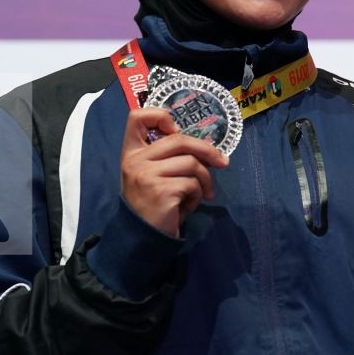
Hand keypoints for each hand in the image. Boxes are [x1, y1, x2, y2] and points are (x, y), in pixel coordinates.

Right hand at [120, 107, 228, 237]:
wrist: (142, 238)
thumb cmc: (152, 205)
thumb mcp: (152, 175)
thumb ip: (166, 156)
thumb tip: (204, 147)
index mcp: (131, 153)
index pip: (136, 117)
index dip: (160, 115)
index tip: (176, 129)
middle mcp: (135, 161)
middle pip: (179, 139)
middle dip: (207, 150)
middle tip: (222, 163)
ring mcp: (147, 175)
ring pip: (191, 163)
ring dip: (204, 180)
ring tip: (200, 195)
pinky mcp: (162, 190)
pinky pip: (193, 184)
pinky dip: (197, 195)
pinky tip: (189, 206)